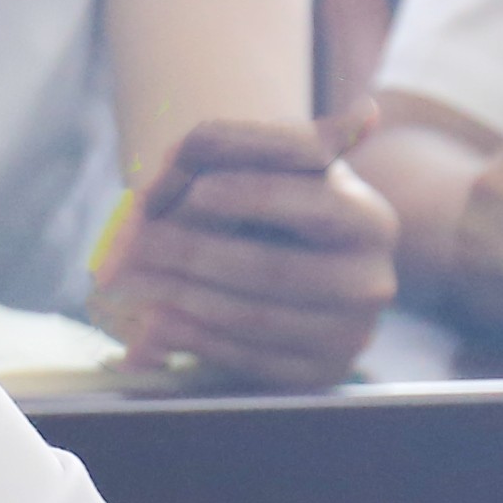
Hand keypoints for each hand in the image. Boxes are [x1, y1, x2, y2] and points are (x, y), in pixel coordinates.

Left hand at [97, 113, 399, 391]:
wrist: (305, 271)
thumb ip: (257, 148)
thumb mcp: (276, 165)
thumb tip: (282, 128)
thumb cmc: (278, 201)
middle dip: (196, 252)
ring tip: (131, 277)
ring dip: (183, 295)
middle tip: (139, 239)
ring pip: (254, 315)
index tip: (195, 188)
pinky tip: (155, 319)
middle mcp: (371, 281)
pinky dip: (196, 337)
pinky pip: (249, 358)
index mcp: (367, 219)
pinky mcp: (319, 374)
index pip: (308, 204)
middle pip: (272, 269)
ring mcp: (349, 334)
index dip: (250, 194)